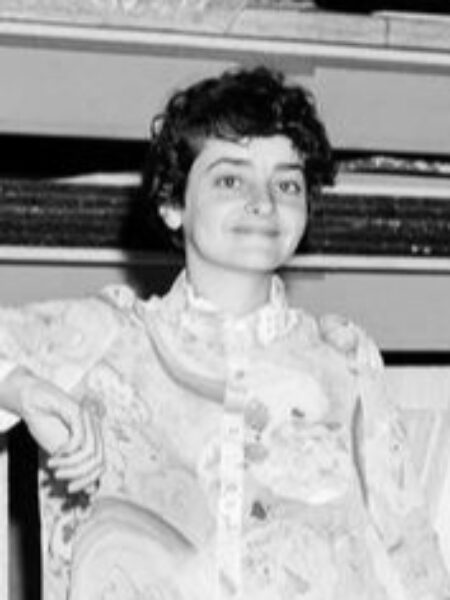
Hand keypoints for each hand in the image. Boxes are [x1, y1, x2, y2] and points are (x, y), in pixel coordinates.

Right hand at [17, 370, 104, 493]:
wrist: (33, 401)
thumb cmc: (47, 424)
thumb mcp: (61, 452)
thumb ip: (75, 468)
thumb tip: (90, 491)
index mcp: (94, 438)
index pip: (102, 466)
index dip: (88, 481)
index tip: (69, 489)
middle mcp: (96, 428)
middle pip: (99, 461)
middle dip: (80, 475)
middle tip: (59, 479)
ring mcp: (89, 419)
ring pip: (90, 451)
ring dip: (71, 464)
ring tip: (53, 466)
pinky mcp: (78, 412)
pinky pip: (80, 438)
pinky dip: (67, 451)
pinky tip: (56, 452)